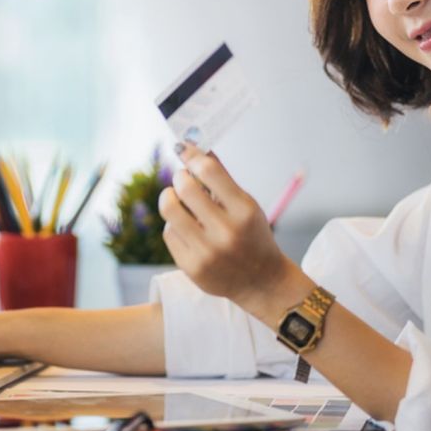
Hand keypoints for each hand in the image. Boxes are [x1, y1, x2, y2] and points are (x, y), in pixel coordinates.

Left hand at [157, 143, 295, 313]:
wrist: (262, 281)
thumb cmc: (252, 235)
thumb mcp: (246, 205)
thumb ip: (222, 179)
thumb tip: (198, 149)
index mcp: (244, 211)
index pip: (210, 172)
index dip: (192, 155)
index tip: (184, 149)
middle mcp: (226, 232)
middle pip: (185, 189)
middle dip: (179, 177)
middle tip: (181, 177)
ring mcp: (207, 252)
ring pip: (170, 211)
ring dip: (168, 197)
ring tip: (174, 197)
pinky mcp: (192, 267)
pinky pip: (169, 233)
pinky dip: (174, 224)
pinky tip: (185, 226)